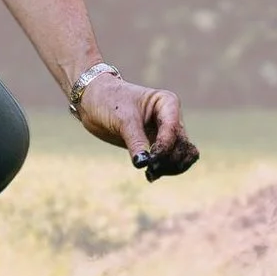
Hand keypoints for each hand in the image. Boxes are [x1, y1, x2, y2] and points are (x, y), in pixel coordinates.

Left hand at [75, 72, 199, 180]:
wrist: (93, 101)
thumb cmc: (109, 101)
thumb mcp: (123, 120)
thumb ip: (136, 141)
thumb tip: (143, 163)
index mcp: (167, 104)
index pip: (173, 131)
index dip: (163, 148)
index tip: (150, 161)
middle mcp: (171, 118)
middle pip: (183, 146)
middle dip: (170, 160)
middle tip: (151, 169)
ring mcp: (165, 132)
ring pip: (180, 155)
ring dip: (170, 168)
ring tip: (150, 174)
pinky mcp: (156, 145)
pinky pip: (169, 161)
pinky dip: (164, 169)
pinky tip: (149, 174)